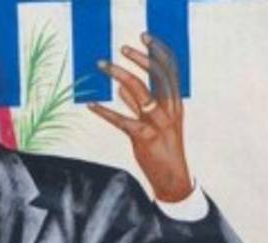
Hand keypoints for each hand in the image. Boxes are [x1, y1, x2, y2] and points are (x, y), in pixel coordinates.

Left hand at [89, 33, 193, 202]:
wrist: (172, 178)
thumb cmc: (163, 149)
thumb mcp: (154, 124)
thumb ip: (139, 106)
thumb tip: (121, 88)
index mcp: (175, 104)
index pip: (168, 71)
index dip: (156, 53)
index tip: (143, 38)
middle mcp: (169, 111)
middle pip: (154, 77)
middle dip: (136, 60)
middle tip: (120, 50)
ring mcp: (158, 124)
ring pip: (140, 93)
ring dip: (119, 76)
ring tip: (103, 66)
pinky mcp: (144, 139)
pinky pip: (122, 121)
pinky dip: (105, 112)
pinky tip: (91, 105)